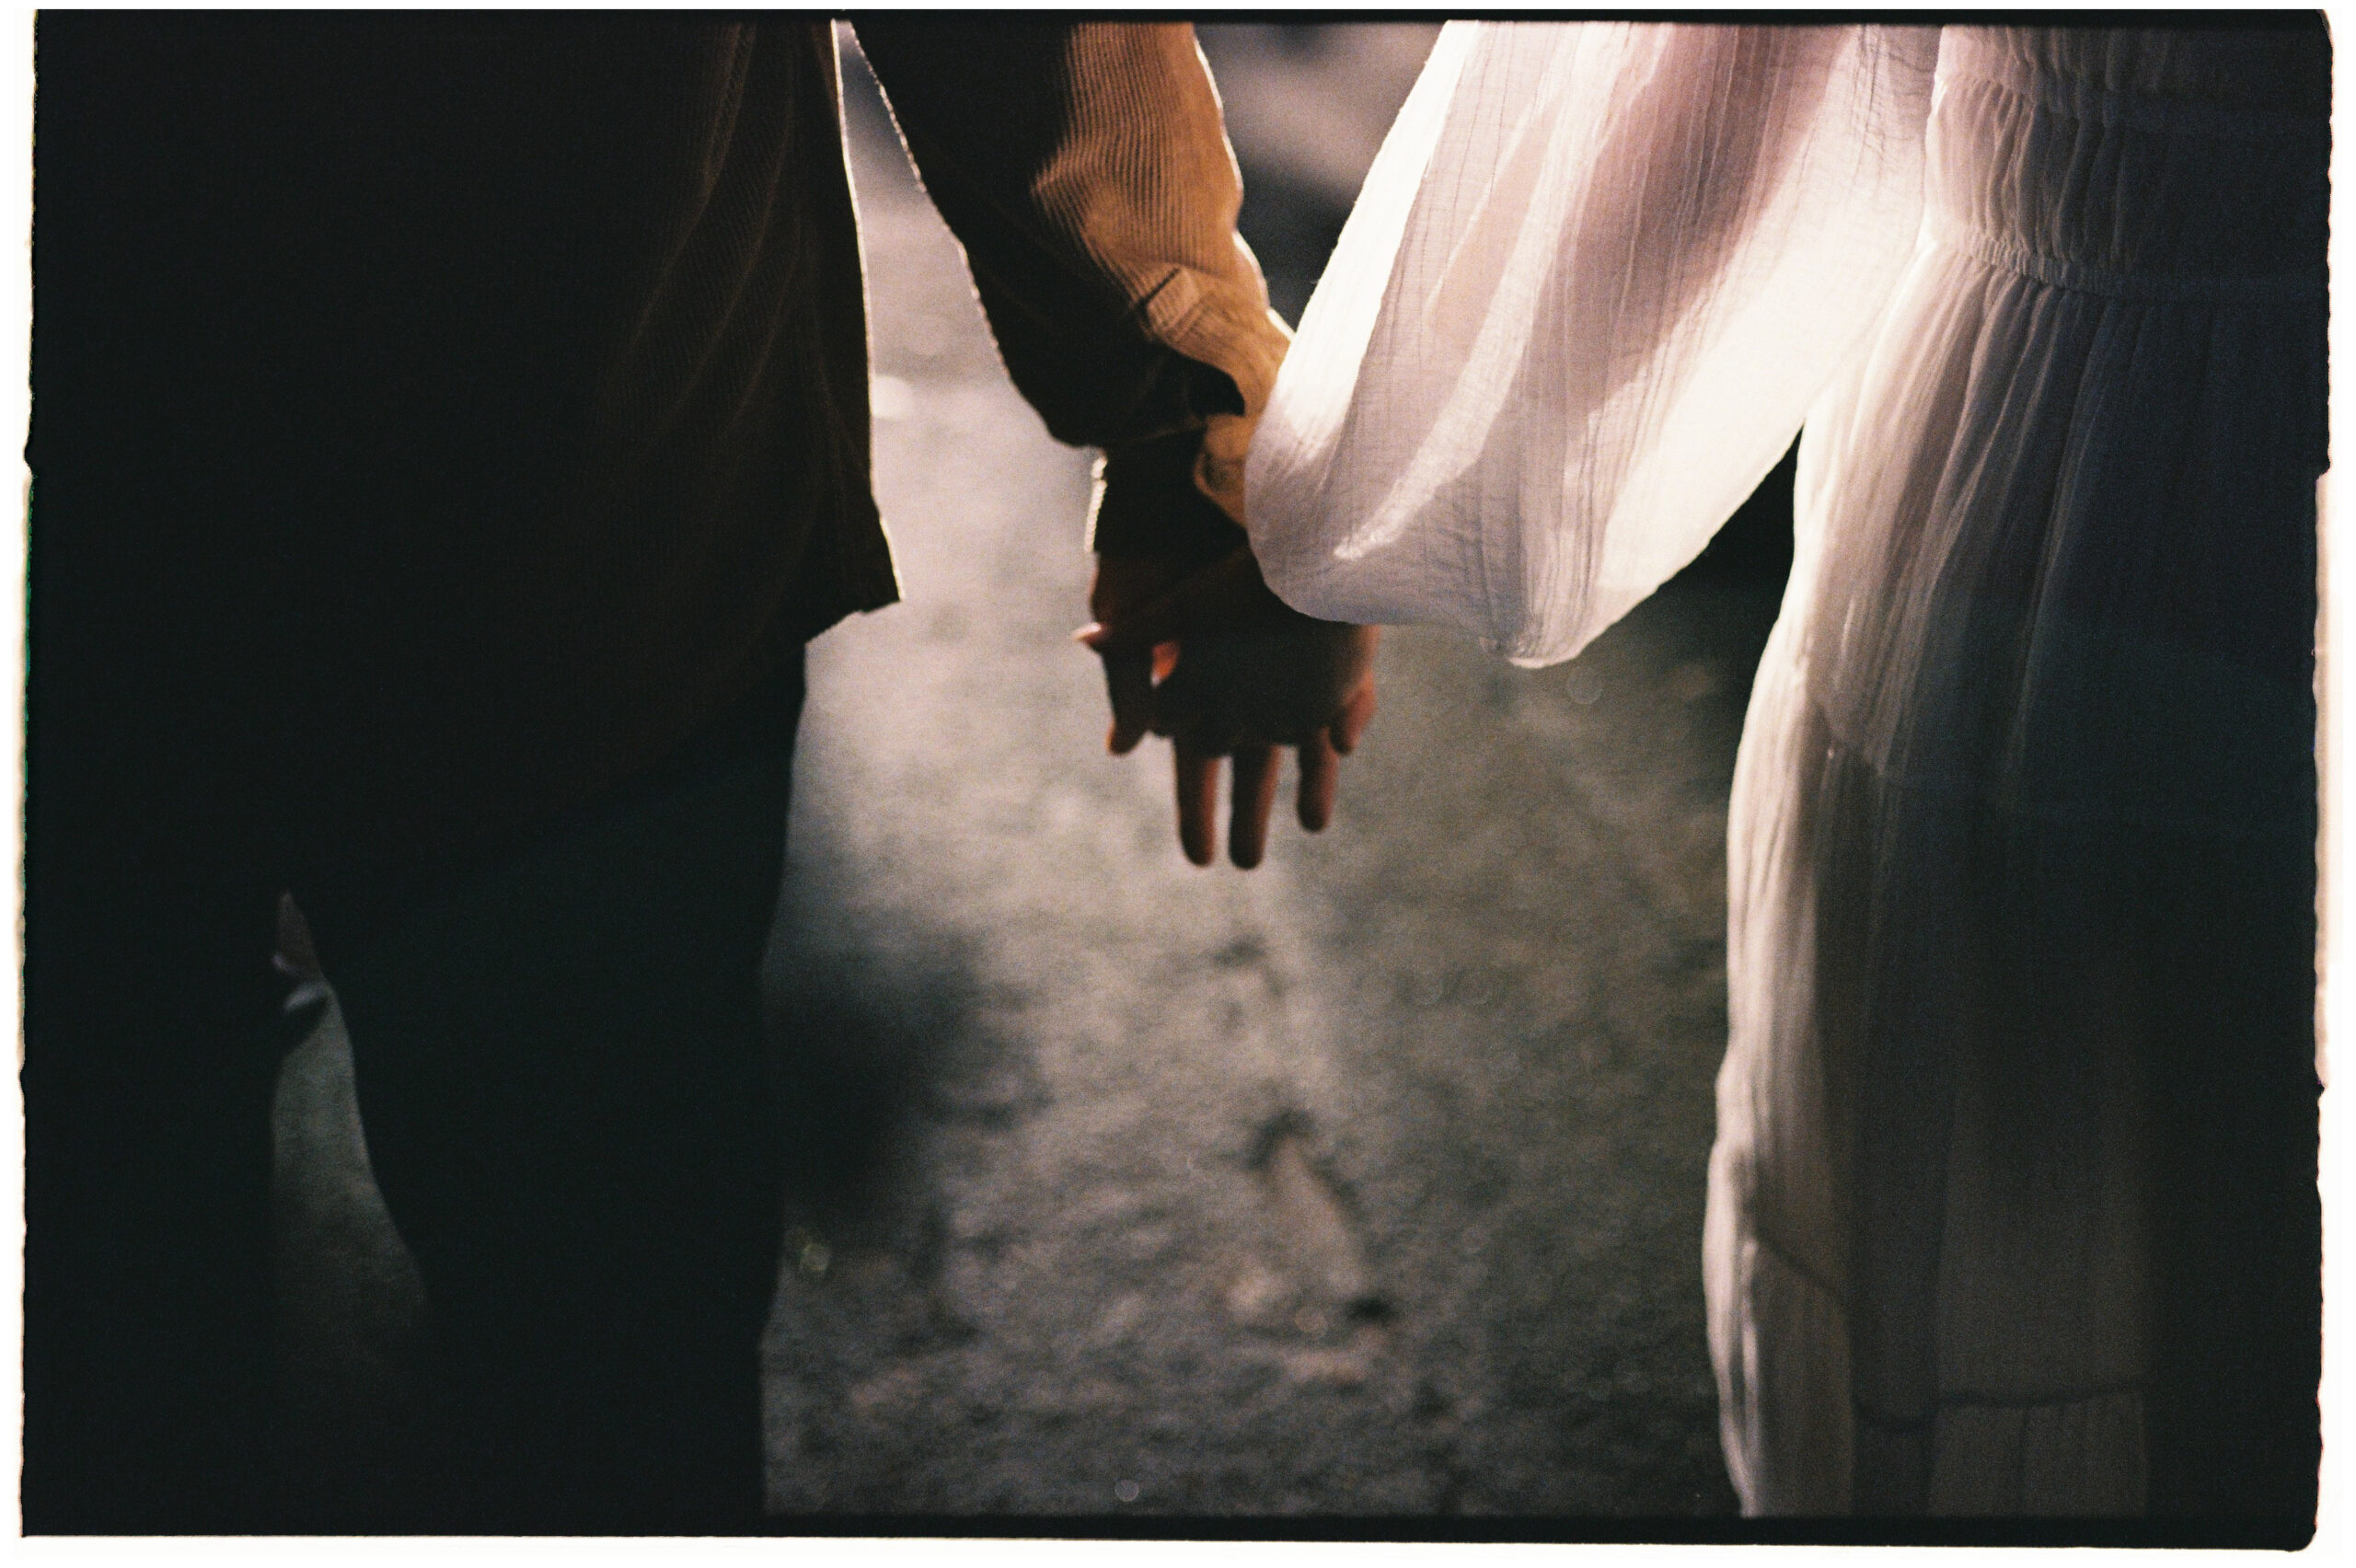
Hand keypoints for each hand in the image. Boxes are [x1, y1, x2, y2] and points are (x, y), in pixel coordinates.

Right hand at [1079, 547, 1376, 868]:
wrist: (1208, 474)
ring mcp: (1283, 655)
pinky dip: (1342, 713)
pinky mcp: (1321, 628)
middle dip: (1246, 813)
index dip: (1197, 810)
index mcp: (1191, 679)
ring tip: (1312, 827)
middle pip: (1246, 764)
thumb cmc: (1166, 541)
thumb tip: (1124, 745)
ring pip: (1297, 736)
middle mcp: (1237, 674)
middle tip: (1244, 864)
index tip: (1201, 857)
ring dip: (1305, 782)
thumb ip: (1128, 669)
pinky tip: (1342, 744)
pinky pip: (1337, 684)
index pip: (1196, 763)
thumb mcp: (1141, 607)